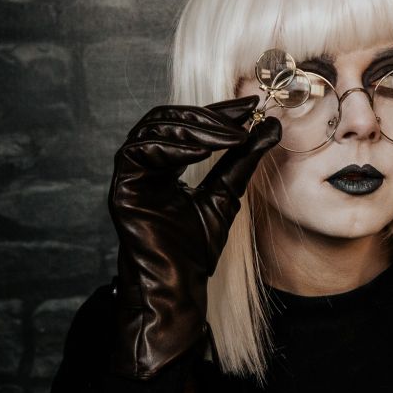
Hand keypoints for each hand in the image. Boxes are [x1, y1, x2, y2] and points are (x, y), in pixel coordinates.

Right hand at [108, 96, 280, 378]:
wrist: (180, 286)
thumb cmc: (195, 250)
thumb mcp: (227, 195)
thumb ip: (244, 161)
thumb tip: (271, 127)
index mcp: (163, 164)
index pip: (186, 124)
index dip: (218, 110)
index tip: (251, 106)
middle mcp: (142, 165)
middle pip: (168, 119)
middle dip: (209, 114)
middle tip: (244, 116)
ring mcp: (129, 176)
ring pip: (154, 129)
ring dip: (197, 128)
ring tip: (232, 136)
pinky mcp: (121, 189)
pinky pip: (140, 152)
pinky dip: (174, 146)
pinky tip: (204, 151)